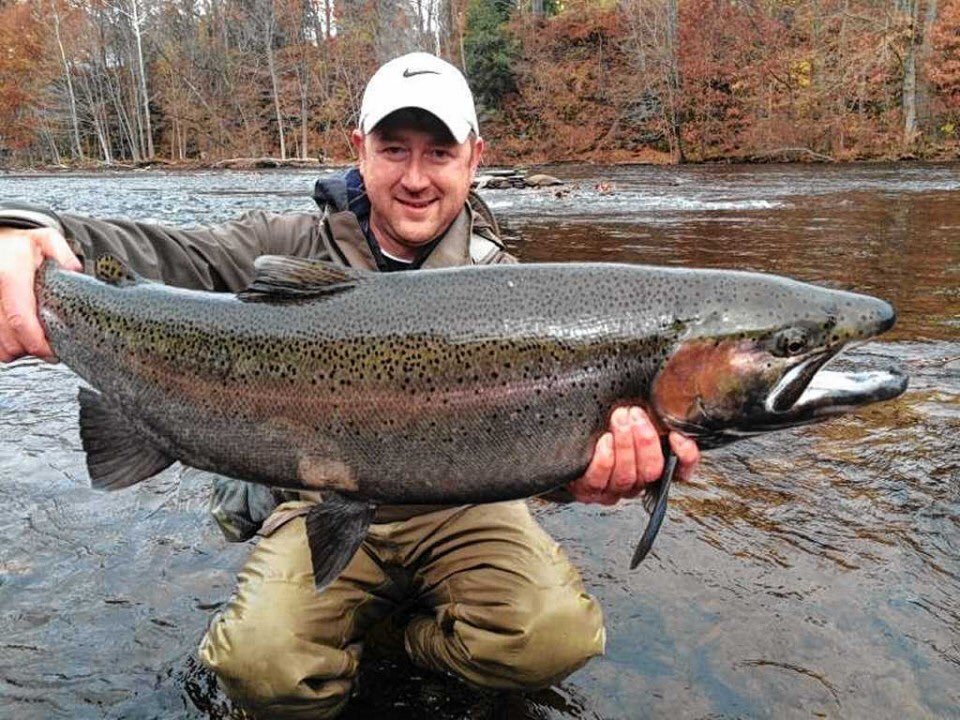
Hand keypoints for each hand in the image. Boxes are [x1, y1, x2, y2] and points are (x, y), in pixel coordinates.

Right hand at [0, 226, 81, 362]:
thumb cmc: (20, 245)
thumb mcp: (46, 239)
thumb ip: (63, 253)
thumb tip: (74, 270)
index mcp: (9, 274)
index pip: (21, 319)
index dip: (37, 343)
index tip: (52, 352)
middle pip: (8, 339)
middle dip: (31, 349)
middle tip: (48, 348)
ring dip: (17, 349)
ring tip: (32, 339)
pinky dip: (4, 345)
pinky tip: (17, 337)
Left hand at [568, 406, 699, 504]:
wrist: (569, 445)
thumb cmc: (604, 424)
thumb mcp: (632, 415)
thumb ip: (650, 412)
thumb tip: (667, 395)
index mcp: (654, 465)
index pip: (681, 470)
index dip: (686, 457)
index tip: (677, 436)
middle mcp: (637, 481)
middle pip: (652, 471)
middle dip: (646, 441)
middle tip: (636, 414)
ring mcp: (613, 489)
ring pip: (626, 476)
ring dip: (624, 444)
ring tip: (619, 418)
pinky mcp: (589, 491)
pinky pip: (599, 481)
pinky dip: (604, 460)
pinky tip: (604, 440)